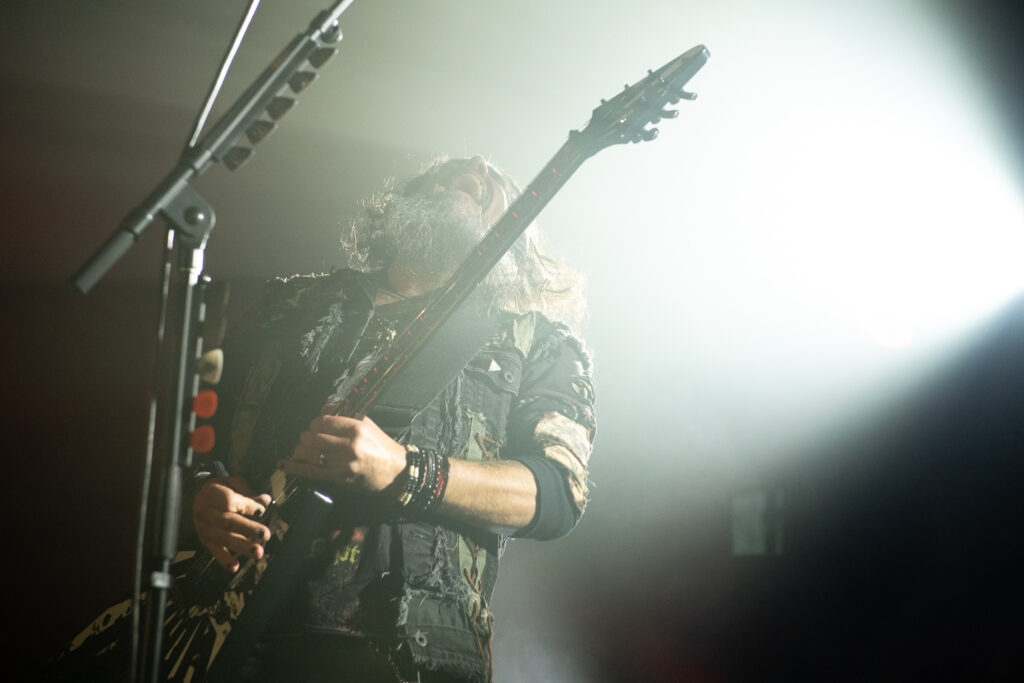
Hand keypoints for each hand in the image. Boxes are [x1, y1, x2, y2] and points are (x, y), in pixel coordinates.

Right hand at [192, 476, 271, 572]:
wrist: (199, 495)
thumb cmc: (221, 488)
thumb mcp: (233, 482)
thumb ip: (248, 491)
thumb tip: (265, 501)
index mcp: (212, 493)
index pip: (230, 502)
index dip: (247, 506)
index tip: (262, 510)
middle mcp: (205, 511)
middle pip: (227, 521)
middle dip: (248, 529)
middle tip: (265, 534)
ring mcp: (204, 527)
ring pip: (223, 538)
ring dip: (241, 546)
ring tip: (258, 552)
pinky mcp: (205, 540)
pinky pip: (214, 550)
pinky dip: (224, 560)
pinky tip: (235, 566)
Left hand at [282, 413, 406, 492]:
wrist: (397, 472)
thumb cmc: (382, 447)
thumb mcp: (367, 424)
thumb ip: (345, 415)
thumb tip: (323, 406)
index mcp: (357, 428)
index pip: (324, 421)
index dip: (314, 424)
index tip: (313, 427)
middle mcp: (350, 444)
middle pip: (314, 437)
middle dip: (305, 437)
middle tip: (306, 439)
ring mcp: (344, 462)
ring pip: (311, 453)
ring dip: (300, 451)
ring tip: (300, 450)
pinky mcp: (341, 478)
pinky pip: (312, 471)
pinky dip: (296, 467)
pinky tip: (285, 465)